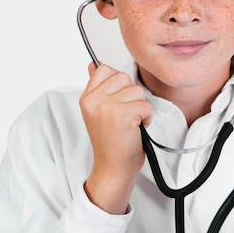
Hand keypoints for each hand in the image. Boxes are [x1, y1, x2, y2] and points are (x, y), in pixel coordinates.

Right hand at [80, 63, 152, 213]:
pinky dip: (147, 117)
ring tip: (130, 123)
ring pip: (137, 90)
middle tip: (125, 115)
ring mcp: (107, 107)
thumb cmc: (110, 143)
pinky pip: (145, 104)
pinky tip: (137, 128)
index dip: (118, 84)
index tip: (118, 100)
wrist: (113, 168)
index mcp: (86, 98)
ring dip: (140, 107)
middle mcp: (94, 101)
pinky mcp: (122, 114)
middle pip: (124, 77)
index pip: (104, 69)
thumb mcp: (97, 112)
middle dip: (131, 96)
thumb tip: (94, 64)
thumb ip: (98, 88)